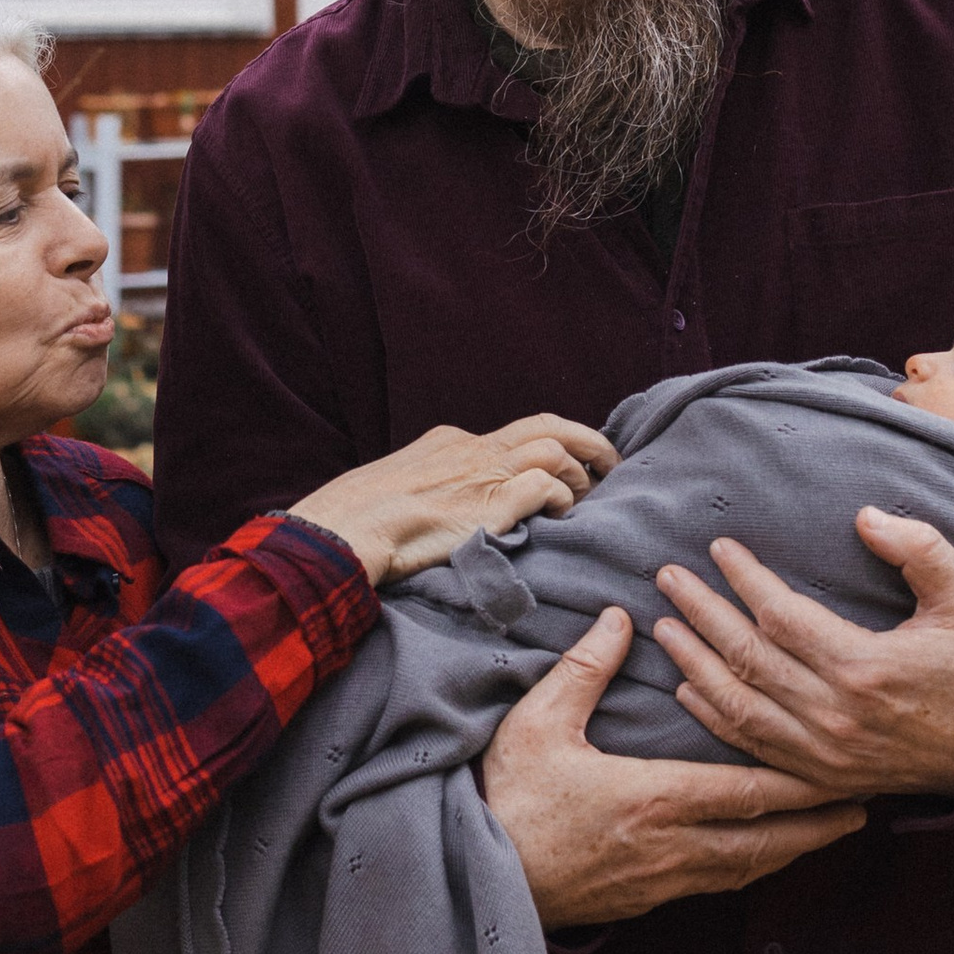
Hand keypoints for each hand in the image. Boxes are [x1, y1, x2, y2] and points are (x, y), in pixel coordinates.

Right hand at [293, 413, 616, 587]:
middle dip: (587, 440)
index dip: (548, 446)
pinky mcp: (490, 502)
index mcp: (451, 442)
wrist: (343, 529)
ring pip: (554, 449)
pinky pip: (546, 487)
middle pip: (547, 425)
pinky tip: (564, 516)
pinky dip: (562, 497)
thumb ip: (429, 491)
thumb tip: (440, 508)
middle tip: (610, 462)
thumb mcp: (397, 489)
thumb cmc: (358, 520)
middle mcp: (472, 448)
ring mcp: (482, 472)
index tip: (566, 463)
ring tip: (593, 495)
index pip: (514, 432)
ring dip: (581, 470)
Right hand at [482, 606, 865, 929]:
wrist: (474, 877)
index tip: (844, 771)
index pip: (750, 790)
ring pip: (746, 869)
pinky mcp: (644, 901)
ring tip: (829, 832)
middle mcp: (672, 845)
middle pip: (766, 840)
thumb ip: (586, 667)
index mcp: (655, 797)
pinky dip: (751, 869)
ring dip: (792, 850)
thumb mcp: (539, 721)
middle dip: (818, 826)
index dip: (803, 783)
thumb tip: (621, 619)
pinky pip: (716, 885)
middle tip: (864, 808)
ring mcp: (661, 879)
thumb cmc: (505, 796)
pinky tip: (761, 858)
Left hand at [651, 507, 953, 803]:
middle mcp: (836, 717)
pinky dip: (714, 719)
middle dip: (700, 613)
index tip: (720, 548)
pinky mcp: (826, 777)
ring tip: (664, 626)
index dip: (745, 580)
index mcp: (865, 668)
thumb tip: (864, 516)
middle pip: (746, 659)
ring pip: (738, 708)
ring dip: (694, 664)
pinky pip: (754, 749)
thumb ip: (919, 548)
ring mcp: (826, 754)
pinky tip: (688, 689)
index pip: (781, 617)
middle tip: (667, 576)